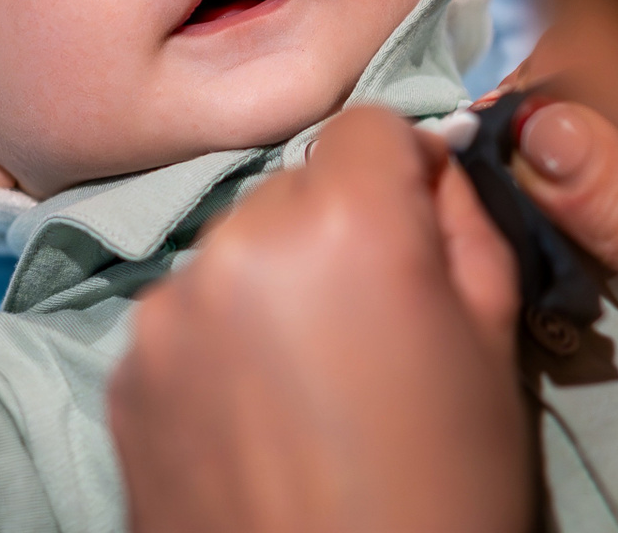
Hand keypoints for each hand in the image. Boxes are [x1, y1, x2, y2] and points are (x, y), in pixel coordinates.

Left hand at [109, 106, 529, 532]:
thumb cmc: (444, 490)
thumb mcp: (493, 347)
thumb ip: (462, 223)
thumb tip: (428, 160)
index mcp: (343, 225)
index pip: (366, 126)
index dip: (402, 173)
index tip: (416, 231)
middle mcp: (236, 243)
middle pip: (294, 189)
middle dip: (333, 234)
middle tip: (370, 330)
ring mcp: (166, 310)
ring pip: (234, 251)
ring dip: (269, 288)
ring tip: (310, 389)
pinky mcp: (124, 371)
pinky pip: (184, 318)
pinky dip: (217, 347)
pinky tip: (256, 421)